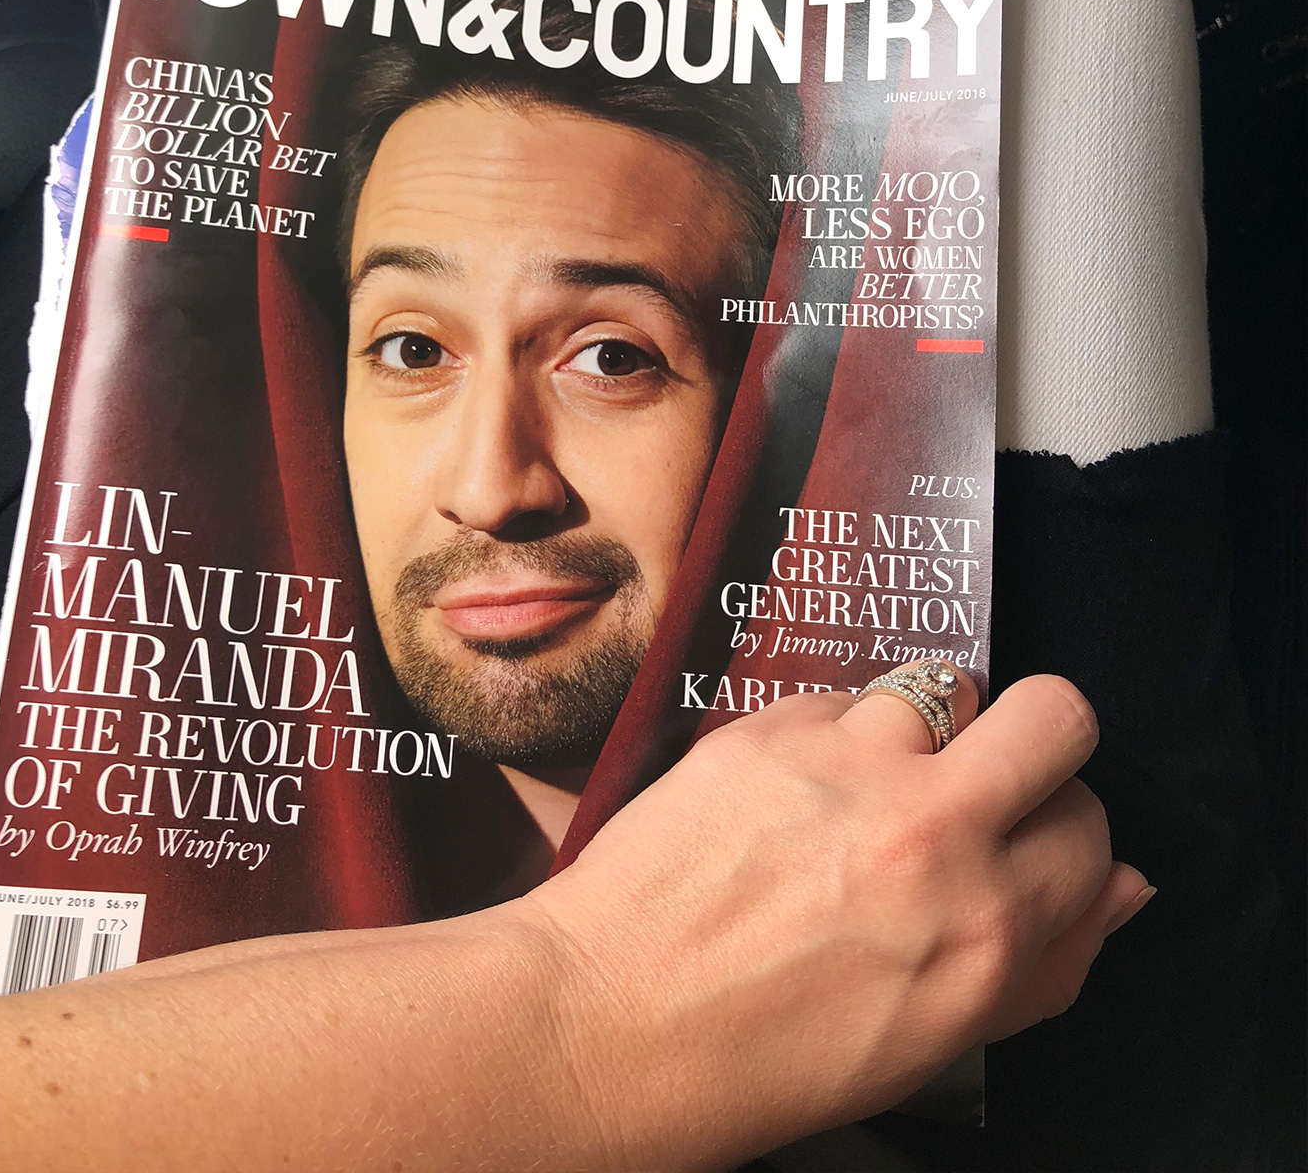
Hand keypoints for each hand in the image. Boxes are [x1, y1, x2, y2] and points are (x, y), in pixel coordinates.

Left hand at [520, 671, 1147, 1167]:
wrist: (616, 1021)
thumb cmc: (769, 1051)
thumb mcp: (939, 1037)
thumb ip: (1047, 961)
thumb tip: (1119, 888)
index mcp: (988, 927)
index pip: (1092, 830)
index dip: (1058, 833)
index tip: (1023, 842)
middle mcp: (932, 834)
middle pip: (1054, 716)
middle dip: (1034, 741)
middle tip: (983, 777)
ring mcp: (846, 769)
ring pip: (944, 685)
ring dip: (923, 728)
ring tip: (872, 783)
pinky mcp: (765, 729)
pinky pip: (841, 694)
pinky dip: (833, 730)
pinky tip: (795, 789)